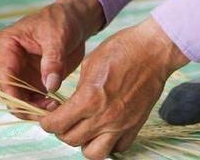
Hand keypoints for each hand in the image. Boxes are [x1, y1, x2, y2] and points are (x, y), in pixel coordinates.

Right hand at [0, 0, 104, 116]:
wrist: (74, 19)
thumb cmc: (61, 20)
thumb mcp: (57, 37)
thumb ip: (52, 61)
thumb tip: (50, 86)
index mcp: (7, 45)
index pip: (4, 75)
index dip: (14, 94)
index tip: (32, 107)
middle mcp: (10, 60)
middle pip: (9, 92)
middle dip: (26, 105)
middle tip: (48, 111)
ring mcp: (21, 72)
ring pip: (20, 99)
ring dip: (35, 108)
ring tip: (56, 108)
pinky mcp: (34, 79)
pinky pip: (33, 99)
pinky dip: (42, 106)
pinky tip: (57, 105)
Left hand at [39, 18, 189, 158]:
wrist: (152, 51)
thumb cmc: (121, 50)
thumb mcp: (89, 65)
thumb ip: (78, 90)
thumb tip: (71, 105)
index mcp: (89, 99)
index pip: (58, 125)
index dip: (47, 124)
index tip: (47, 119)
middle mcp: (104, 117)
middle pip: (71, 140)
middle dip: (61, 132)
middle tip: (63, 121)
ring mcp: (121, 125)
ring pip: (93, 153)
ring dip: (84, 143)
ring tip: (83, 130)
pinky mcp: (135, 127)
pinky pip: (118, 148)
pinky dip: (107, 144)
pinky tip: (103, 131)